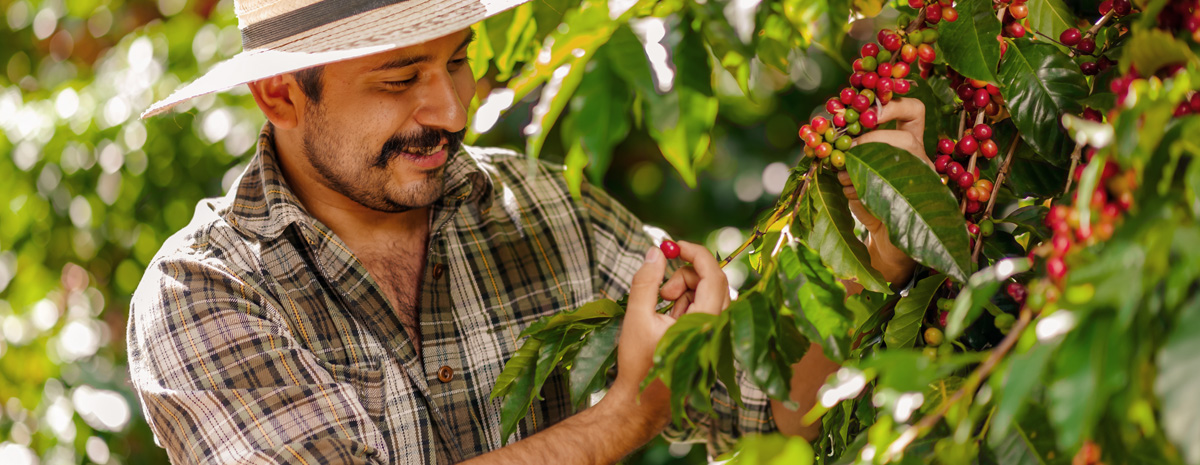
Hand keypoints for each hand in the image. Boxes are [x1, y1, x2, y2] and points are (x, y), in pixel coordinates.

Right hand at [610, 242, 729, 422]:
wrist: (642, 403)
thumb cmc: (639, 364)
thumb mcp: (637, 317)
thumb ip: (646, 281)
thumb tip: (655, 251)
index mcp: (704, 323)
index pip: (713, 275)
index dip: (695, 253)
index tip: (672, 246)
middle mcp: (717, 328)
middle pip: (713, 281)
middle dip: (686, 275)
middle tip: (662, 289)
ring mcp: (714, 335)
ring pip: (708, 294)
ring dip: (684, 290)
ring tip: (660, 307)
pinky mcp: (708, 339)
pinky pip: (703, 308)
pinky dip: (685, 304)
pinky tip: (666, 319)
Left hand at [838, 98, 928, 283]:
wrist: (883, 237)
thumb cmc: (867, 194)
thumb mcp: (854, 164)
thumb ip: (845, 145)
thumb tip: (821, 130)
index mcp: (909, 141)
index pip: (913, 110)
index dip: (892, 105)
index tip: (867, 111)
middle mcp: (920, 158)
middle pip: (906, 137)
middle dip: (872, 139)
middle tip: (848, 147)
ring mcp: (920, 182)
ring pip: (896, 164)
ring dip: (861, 165)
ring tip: (843, 173)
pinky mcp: (910, 204)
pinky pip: (882, 189)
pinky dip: (857, 188)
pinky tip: (848, 192)